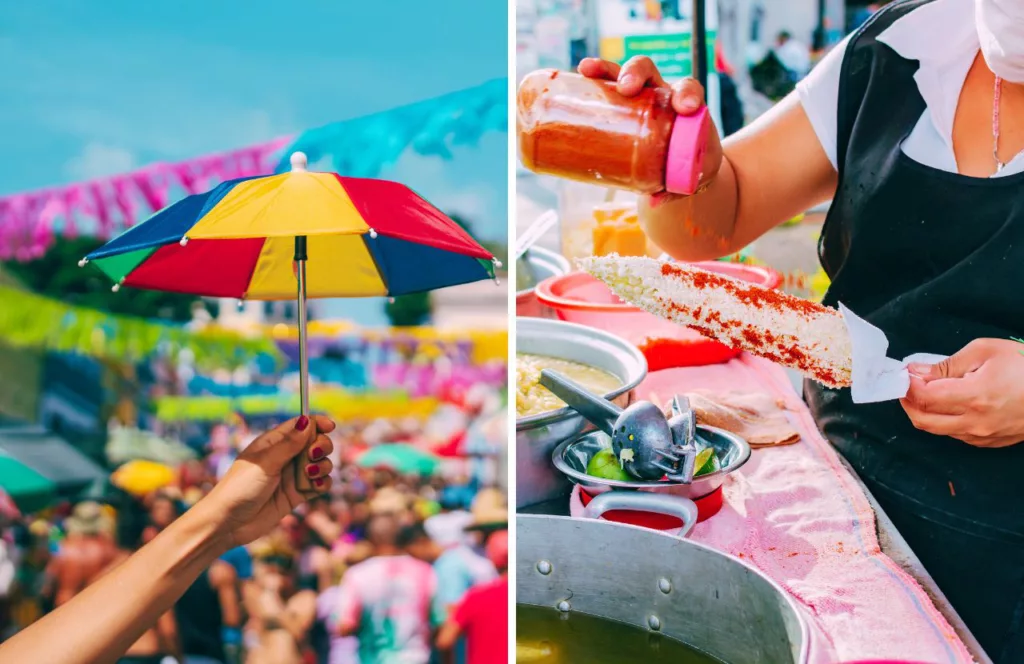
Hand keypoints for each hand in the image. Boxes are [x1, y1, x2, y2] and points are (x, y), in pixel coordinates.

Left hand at [207, 415, 335, 546]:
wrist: (229, 523)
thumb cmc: (240, 487)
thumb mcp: (265, 462)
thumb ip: (289, 443)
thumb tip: (308, 421)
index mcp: (275, 442)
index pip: (302, 426)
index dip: (317, 423)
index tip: (330, 426)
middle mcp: (286, 457)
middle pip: (316, 443)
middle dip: (322, 447)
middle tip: (313, 456)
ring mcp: (293, 476)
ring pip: (321, 464)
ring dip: (323, 467)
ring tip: (310, 475)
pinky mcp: (298, 494)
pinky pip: (320, 484)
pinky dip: (323, 484)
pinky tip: (315, 487)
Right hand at [578, 56, 723, 187]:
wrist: (684, 166)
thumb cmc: (693, 167)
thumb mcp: (692, 178)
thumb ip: (677, 188)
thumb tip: (653, 200)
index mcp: (684, 107)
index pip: (688, 89)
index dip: (686, 93)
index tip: (685, 107)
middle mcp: (661, 95)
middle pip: (650, 72)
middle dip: (637, 73)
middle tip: (627, 87)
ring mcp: (640, 97)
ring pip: (624, 73)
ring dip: (608, 70)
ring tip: (589, 71)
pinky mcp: (621, 104)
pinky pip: (607, 85)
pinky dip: (594, 78)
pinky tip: (580, 74)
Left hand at [901, 339, 1023, 447]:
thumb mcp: (986, 352)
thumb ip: (947, 365)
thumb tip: (917, 371)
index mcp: (975, 397)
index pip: (924, 397)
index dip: (907, 385)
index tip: (904, 373)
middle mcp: (976, 422)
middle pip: (922, 420)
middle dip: (907, 401)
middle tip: (907, 384)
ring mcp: (983, 436)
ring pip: (937, 429)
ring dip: (924, 411)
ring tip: (927, 390)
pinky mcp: (989, 442)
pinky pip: (955, 434)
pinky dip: (943, 420)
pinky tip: (948, 403)